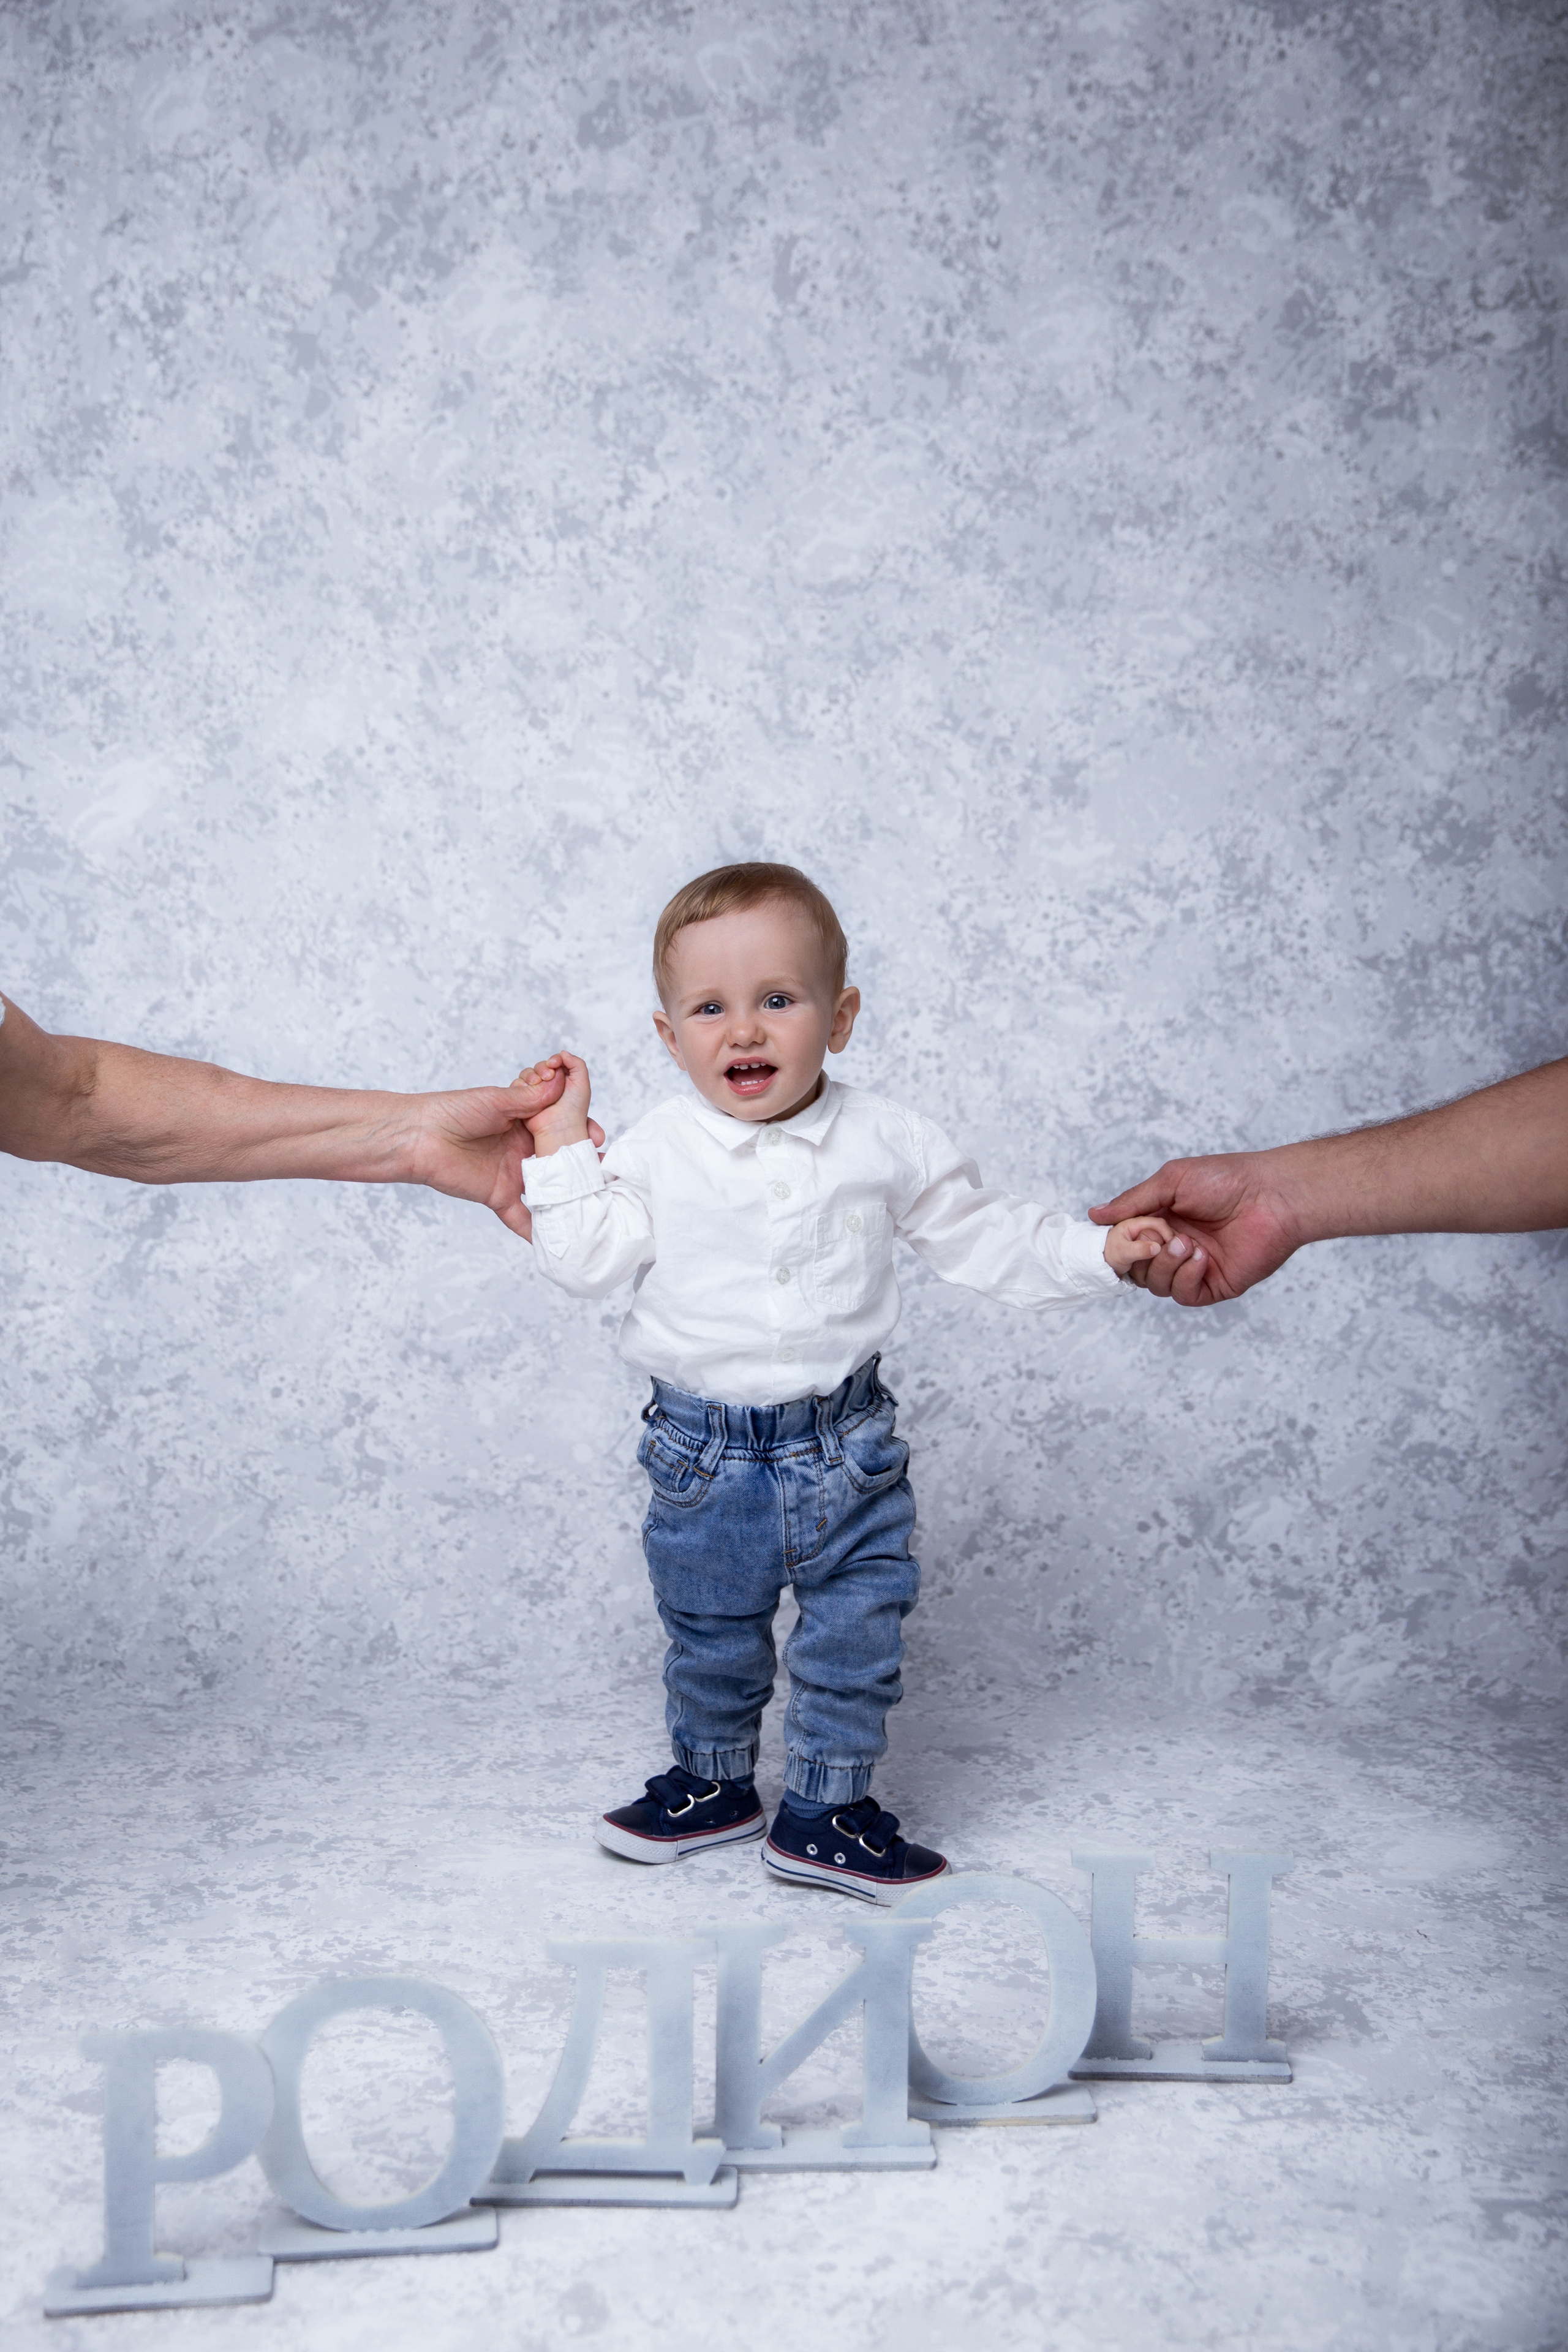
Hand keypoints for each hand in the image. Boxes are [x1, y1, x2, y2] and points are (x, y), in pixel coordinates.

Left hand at [406, 1065, 603, 1242]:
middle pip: (560, 1160)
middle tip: (604, 1171)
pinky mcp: (499, 1196)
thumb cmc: (453, 1109)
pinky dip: (537, 1231)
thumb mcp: (497, 1099)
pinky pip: (522, 1217)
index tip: (598, 1137)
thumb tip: (561, 1086)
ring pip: (548, 1190)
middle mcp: (523, 1149)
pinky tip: (557, 1243)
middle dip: (583, 1166)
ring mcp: (513, 1174)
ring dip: (568, 1198)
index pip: (563, 1127)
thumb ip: (530, 1099)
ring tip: (595, 1206)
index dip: (582, 1131)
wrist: (418, 1135)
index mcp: (525, 1121)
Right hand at [515, 1050, 592, 1155]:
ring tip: (536, 1084)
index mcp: (565, 1080)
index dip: (554, 1060)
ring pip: (528, 1074)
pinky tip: (528, 1089)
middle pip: (541, 1066)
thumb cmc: (574, 1109)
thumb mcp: (582, 1083)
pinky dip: (521, 1083)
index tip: (554, 1064)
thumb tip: (562, 1053)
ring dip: (531, 1075)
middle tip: (548, 1077)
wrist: (559, 1128)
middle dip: (542, 1067)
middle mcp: (551, 1086)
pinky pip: (518, 1084)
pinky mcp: (525, 1099)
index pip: (556, 1062)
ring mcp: (537, 1093)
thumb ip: (577, 1063)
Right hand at [1089, 1155, 1305, 1304]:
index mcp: (1161, 1220)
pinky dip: (1185, 1277)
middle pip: (1135, 1267)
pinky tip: (1201, 1256)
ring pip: (1155, 1284)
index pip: (1125, 1242)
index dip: (1118, 1243)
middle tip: (1157, 1236)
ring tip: (1186, 1242)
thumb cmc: (1226, 1179)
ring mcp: (1193, 1267)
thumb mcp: (1171, 1181)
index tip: (1117, 1235)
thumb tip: (1095, 1215)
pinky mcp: (1213, 1284)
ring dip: (1164, 1264)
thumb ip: (1133, 1202)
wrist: (1273, 1196)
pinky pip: (1182, 1294)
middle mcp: (1174, 1245)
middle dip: (1139, 1254)